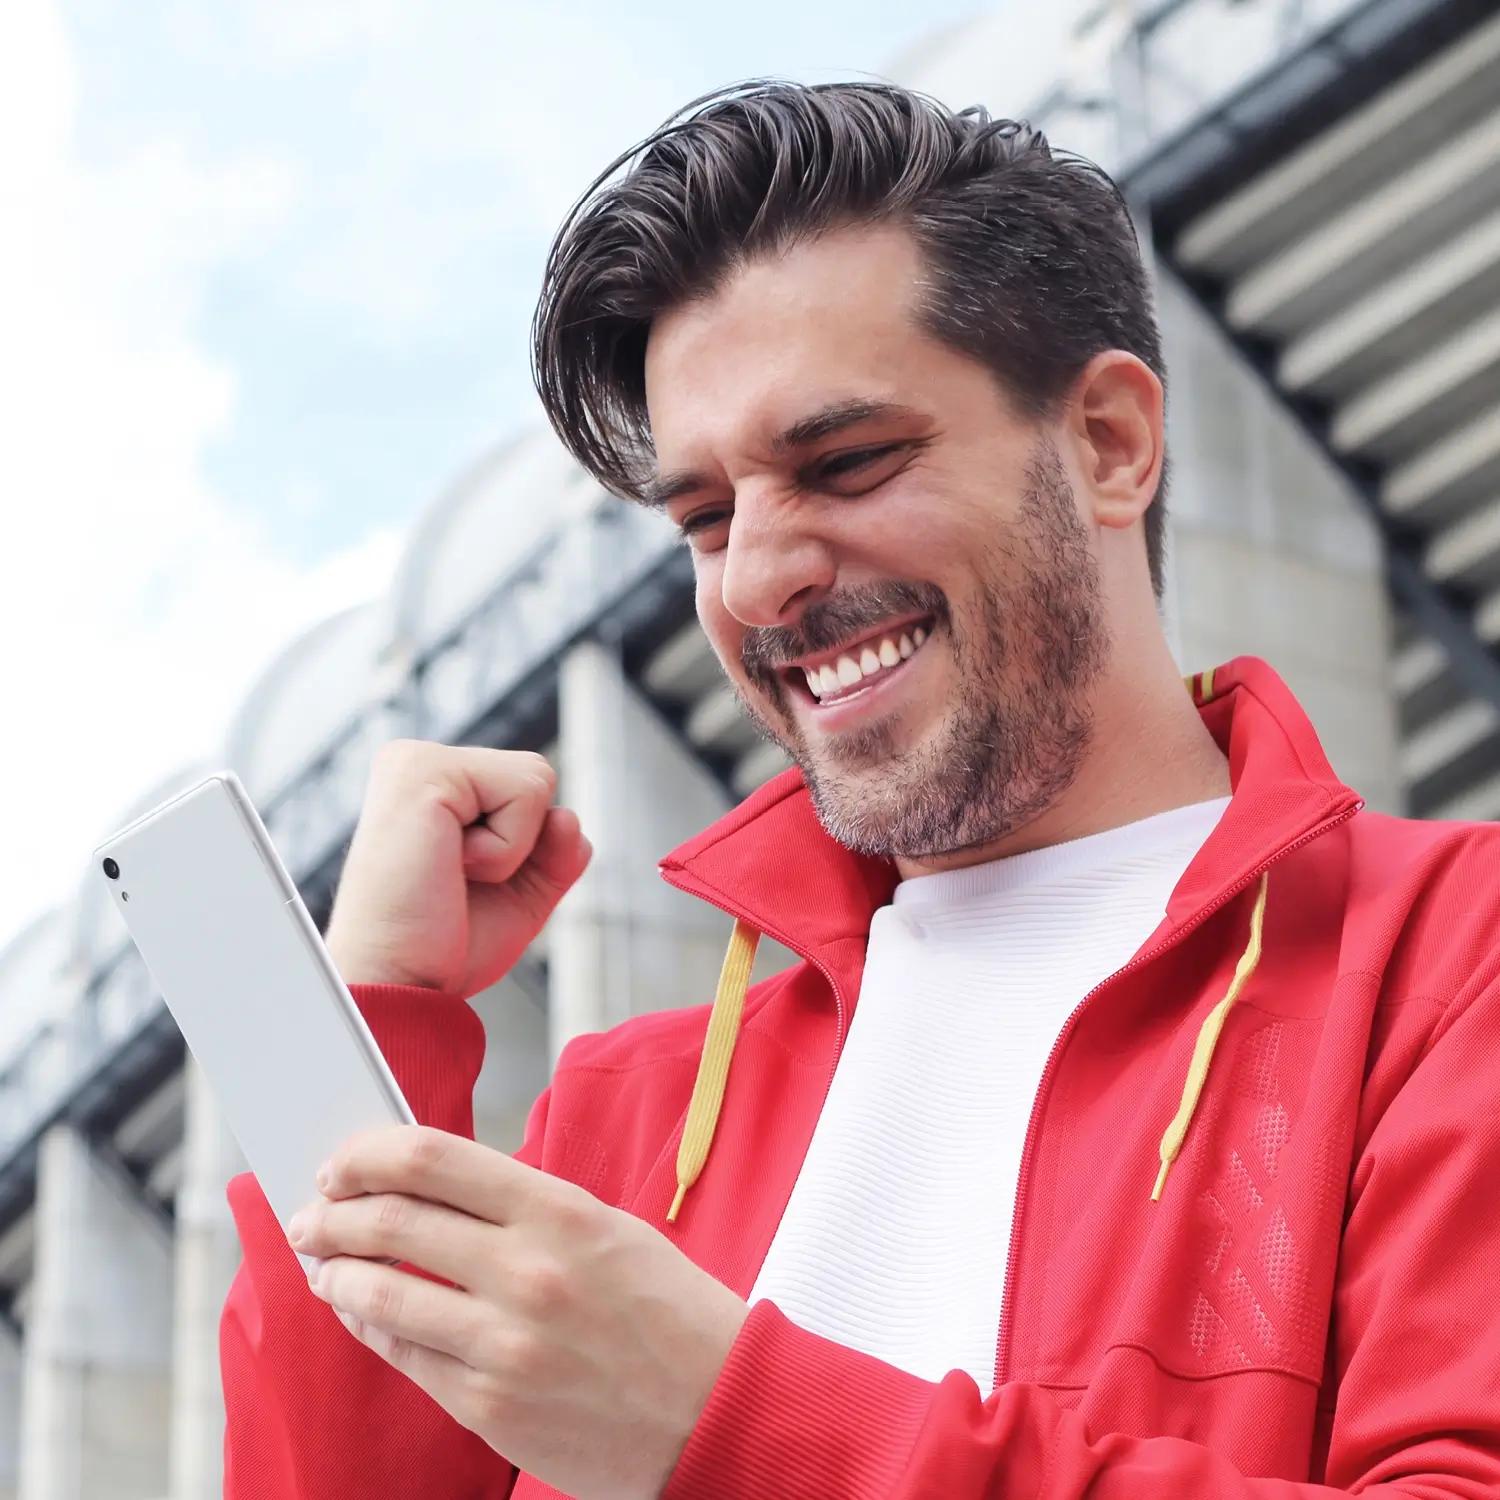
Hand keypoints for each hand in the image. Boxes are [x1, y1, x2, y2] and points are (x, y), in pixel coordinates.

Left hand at [287, 1127, 748, 1499]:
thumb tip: (432, 1188)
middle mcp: (527, 1272)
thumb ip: (523, 1206)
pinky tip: (361, 1313)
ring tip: (323, 1263)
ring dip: (335, 1273)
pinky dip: (370, 1328)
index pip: (433, 1160)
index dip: (370, 1154)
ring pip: (381, 1294)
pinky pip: (405, 1357)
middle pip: (393, 1221)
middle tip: (313, 1211)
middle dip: (334, 1212)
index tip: (344, 1160)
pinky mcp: (490, 1406)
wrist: (717, 1410)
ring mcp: (504, 1345)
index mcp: (560, 1213)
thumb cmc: (668, 1311)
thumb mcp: (607, 1229)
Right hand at [325, 741, 590, 995]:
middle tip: (455, 881)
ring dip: (512, 849)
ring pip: (538, 779)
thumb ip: (556, 851)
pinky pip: (525, 792)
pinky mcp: (422, 771)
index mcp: (434, 784)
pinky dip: (505, 849)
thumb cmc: (442, 946)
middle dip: (523, 845)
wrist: (397, 986)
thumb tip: (567, 816)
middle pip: (539, 776)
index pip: (531, 788)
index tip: (462, 883)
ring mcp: (416, 760)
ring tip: (449, 871)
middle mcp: (419, 761)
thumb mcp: (521, 893)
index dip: (528, 849)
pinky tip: (448, 864)